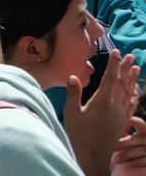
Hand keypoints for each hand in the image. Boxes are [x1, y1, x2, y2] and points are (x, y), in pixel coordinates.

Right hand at [67, 54, 138, 175]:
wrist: (93, 156)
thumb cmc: (79, 134)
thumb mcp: (72, 112)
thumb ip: (74, 93)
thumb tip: (74, 76)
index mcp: (102, 101)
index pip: (110, 78)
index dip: (114, 64)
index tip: (116, 52)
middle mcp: (115, 106)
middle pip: (122, 83)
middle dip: (126, 68)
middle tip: (132, 56)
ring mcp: (121, 114)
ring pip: (129, 93)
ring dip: (132, 79)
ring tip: (136, 68)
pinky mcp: (122, 121)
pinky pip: (131, 104)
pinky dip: (134, 95)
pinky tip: (135, 91)